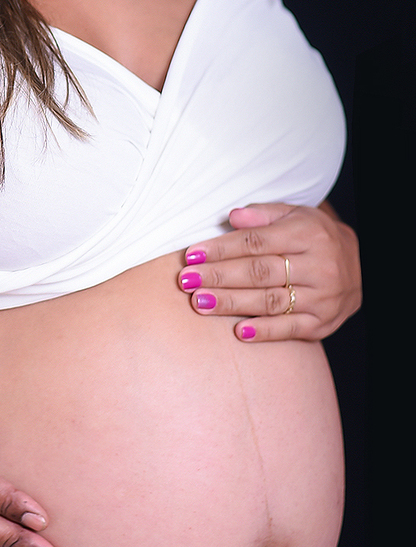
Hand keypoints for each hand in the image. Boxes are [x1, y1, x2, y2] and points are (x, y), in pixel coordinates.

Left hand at [179, 201, 361, 341]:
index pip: (257, 242)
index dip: (221, 249)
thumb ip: (262, 214)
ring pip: (270, 301)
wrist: (359, 266)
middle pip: (260, 272)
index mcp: (308, 235)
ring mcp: (322, 298)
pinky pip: (290, 328)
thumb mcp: (295, 214)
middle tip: (186, 281)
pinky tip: (239, 332)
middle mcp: (318, 267)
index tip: (192, 255)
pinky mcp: (323, 323)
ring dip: (232, 304)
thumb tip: (232, 217)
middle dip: (219, 277)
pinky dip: (264, 331)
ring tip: (200, 302)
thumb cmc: (314, 236)